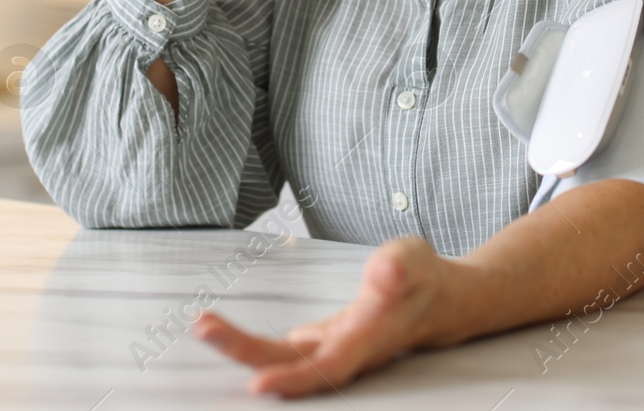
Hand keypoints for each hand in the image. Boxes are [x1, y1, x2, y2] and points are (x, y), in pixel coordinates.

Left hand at [193, 237, 458, 397]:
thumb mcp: (415, 260)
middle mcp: (346, 351)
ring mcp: (330, 349)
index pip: (330, 365)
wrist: (439, 301)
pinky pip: (281, 350)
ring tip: (204, 324)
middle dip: (246, 352)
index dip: (295, 378)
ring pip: (281, 358)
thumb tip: (385, 270)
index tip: (258, 383)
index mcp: (369, 337)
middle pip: (292, 365)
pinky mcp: (321, 341)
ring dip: (241, 347)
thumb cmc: (425, 278)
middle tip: (204, 328)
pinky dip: (251, 343)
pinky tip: (222, 333)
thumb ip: (400, 267)